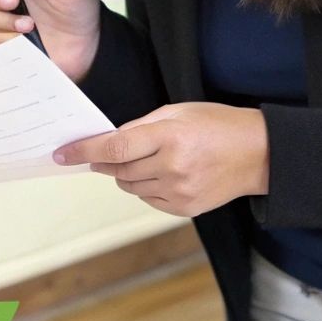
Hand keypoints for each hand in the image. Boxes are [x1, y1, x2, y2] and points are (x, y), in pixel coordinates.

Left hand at [54, 103, 268, 217]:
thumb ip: (141, 126)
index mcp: (169, 137)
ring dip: (126, 175)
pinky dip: (145, 188)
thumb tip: (109, 140)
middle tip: (103, 155)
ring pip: (130, 188)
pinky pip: (148, 200)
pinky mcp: (185, 208)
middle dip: (105, 163)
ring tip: (147, 160)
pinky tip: (162, 174)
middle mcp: (172, 167)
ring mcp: (178, 191)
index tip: (62, 155)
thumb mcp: (179, 112)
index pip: (114, 149)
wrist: (259, 154)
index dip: (84, 152)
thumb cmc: (218, 125)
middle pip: (118, 171)